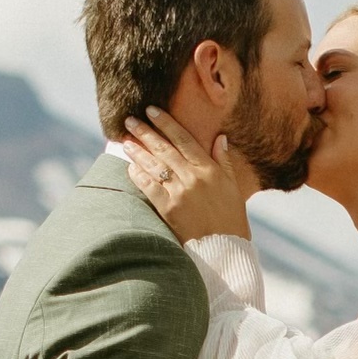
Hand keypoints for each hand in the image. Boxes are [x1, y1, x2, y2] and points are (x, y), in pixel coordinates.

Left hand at [123, 106, 250, 244]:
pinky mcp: (168, 209)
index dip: (166, 123)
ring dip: (137, 151)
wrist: (224, 248)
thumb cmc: (231, 218)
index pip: (183, 139)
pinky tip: (130, 167)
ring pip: (154, 165)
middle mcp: (193, 177)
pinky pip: (149, 187)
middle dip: (145, 132)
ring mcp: (179, 192)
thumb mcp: (233, 186)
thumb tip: (220, 138)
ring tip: (125, 141)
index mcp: (209, 169)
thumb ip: (223, 160)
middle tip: (129, 120)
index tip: (152, 110)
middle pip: (164, 148)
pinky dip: (138, 176)